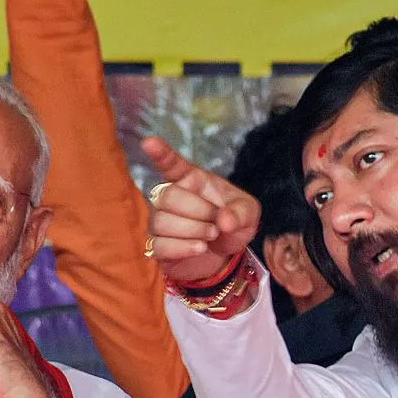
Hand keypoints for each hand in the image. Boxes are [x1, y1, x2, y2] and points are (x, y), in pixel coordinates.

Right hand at [140, 137, 260, 282]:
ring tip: (211, 235)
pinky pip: (159, 245)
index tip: (149, 142)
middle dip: (197, 211)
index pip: (171, 163)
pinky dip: (183, 248)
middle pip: (168, 196)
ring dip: (192, 231)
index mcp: (192, 179)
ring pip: (161, 222)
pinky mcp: (157, 245)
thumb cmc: (233, 224)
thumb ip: (240, 212)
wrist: (226, 255)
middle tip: (216, 222)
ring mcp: (160, 220)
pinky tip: (200, 248)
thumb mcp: (248, 213)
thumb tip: (224, 221)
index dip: (160, 153)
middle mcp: (171, 196)